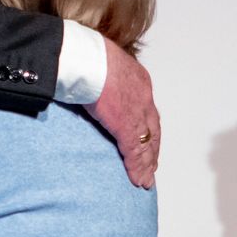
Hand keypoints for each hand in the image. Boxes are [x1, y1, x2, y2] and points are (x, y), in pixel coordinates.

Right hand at [86, 38, 158, 188]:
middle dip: (152, 147)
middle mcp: (142, 96)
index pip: (146, 108)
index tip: (146, 138)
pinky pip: (135, 152)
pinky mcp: (126, 126)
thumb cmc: (84, 56)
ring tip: (146, 179)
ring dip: (147, 163)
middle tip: (151, 165)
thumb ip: (100, 76)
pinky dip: (138, 168)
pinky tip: (139, 180)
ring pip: (147, 143)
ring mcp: (136, 112)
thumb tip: (88, 81)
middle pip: (152, 128)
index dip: (147, 126)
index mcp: (136, 78)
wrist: (84, 58)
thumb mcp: (99, 63)